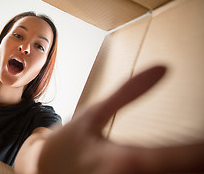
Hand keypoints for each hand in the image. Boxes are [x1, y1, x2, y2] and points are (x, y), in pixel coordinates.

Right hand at [38, 66, 203, 173]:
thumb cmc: (68, 143)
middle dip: (199, 158)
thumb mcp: (93, 113)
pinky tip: (180, 161)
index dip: (203, 148)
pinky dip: (175, 169)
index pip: (182, 156)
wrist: (44, 169)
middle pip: (186, 172)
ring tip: (195, 151)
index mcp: (126, 160)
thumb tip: (163, 69)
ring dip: (190, 165)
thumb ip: (128, 92)